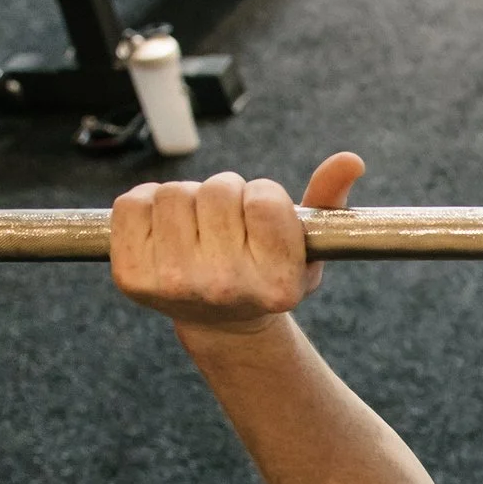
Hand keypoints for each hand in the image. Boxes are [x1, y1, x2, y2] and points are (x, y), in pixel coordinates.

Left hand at [110, 152, 365, 335]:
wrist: (219, 322)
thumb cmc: (266, 275)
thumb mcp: (306, 247)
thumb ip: (328, 202)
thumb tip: (350, 160)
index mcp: (276, 284)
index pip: (266, 198)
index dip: (264, 199)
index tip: (261, 224)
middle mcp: (225, 287)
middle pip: (218, 188)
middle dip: (224, 196)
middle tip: (227, 227)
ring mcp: (174, 283)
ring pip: (175, 191)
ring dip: (187, 201)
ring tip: (197, 230)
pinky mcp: (132, 277)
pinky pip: (132, 203)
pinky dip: (147, 206)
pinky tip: (165, 231)